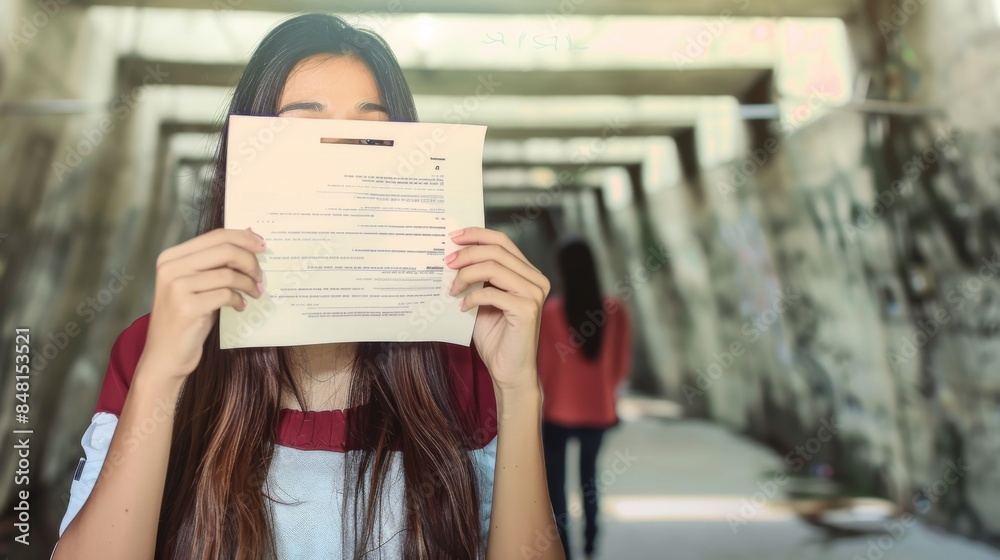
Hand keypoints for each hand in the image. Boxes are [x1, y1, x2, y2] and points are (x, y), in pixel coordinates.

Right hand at [140, 228, 265, 379]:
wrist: (165, 354)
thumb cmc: (186, 317)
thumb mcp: (196, 284)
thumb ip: (215, 262)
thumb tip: (250, 235)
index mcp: (171, 257)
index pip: (216, 235)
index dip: (243, 238)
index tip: (262, 245)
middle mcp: (170, 268)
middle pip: (225, 250)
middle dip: (250, 261)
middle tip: (261, 276)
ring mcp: (176, 287)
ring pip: (228, 274)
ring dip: (248, 283)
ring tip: (254, 292)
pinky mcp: (187, 307)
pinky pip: (226, 295)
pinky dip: (239, 300)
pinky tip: (240, 307)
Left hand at [445, 227, 549, 394]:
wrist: (508, 371)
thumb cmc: (496, 337)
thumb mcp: (484, 300)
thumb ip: (477, 278)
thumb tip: (452, 256)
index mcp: (528, 273)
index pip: (503, 241)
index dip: (477, 234)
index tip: (453, 237)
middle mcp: (536, 279)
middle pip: (496, 251)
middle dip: (466, 254)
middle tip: (446, 263)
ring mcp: (534, 294)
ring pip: (493, 267)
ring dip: (466, 275)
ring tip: (451, 289)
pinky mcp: (527, 309)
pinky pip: (491, 292)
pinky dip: (472, 297)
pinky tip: (462, 308)